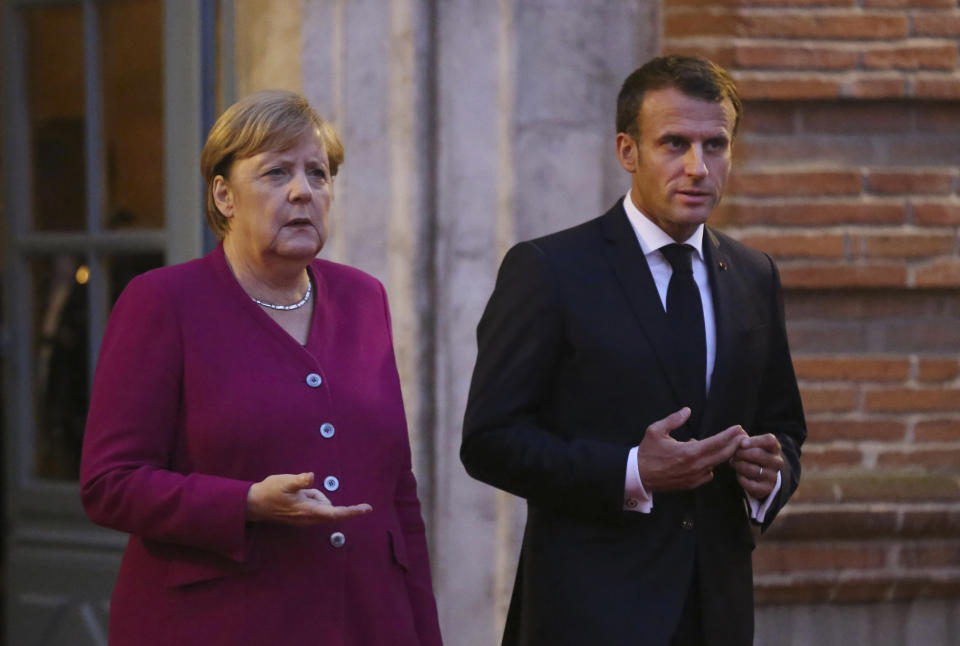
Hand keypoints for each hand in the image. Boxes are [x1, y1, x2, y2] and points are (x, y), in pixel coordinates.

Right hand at [246, 472, 371, 524]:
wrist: (253, 504)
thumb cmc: (269, 492)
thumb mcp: (284, 482)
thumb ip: (299, 481)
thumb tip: (311, 477)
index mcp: (308, 511)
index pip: (336, 513)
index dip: (352, 511)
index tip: (367, 508)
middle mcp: (310, 518)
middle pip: (331, 509)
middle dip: (323, 498)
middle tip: (303, 489)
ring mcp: (305, 519)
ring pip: (322, 506)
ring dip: (315, 497)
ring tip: (295, 491)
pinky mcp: (302, 517)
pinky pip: (315, 507)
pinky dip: (311, 499)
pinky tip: (295, 495)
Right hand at [636, 407, 746, 491]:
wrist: (639, 476)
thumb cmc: (647, 452)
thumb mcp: (656, 431)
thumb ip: (674, 420)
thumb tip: (687, 410)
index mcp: (689, 452)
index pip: (716, 442)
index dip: (729, 435)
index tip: (739, 428)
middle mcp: (695, 466)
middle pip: (722, 455)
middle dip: (735, 444)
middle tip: (744, 436)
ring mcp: (695, 477)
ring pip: (716, 465)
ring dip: (723, 455)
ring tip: (729, 445)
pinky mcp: (691, 484)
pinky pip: (708, 474)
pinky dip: (710, 465)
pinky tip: (707, 459)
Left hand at [731, 433, 782, 499]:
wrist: (765, 476)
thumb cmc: (755, 456)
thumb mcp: (754, 446)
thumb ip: (746, 441)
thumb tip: (737, 438)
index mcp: (775, 448)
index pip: (770, 440)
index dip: (755, 441)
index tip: (742, 443)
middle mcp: (777, 462)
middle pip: (758, 454)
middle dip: (741, 453)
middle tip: (733, 454)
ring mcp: (773, 476)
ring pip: (752, 469)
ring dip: (739, 465)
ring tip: (733, 463)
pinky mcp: (767, 489)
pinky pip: (750, 484)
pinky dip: (741, 478)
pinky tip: (739, 474)